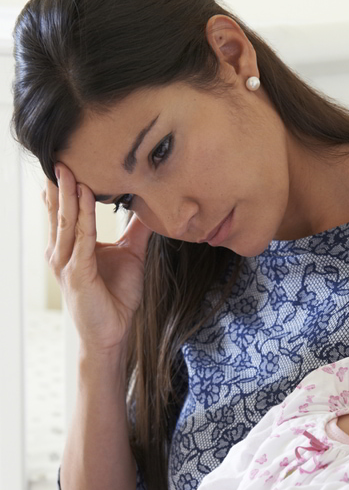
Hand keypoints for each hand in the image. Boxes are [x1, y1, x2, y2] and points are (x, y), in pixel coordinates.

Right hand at [44, 164, 151, 351]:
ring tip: (66, 169)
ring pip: (66, 221)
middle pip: (58, 211)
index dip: (62, 187)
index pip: (62, 211)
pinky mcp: (76, 274)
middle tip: (58, 155)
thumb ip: (136, 231)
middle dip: (58, 184)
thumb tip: (150, 207)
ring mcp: (65, 264)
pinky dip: (83, 217)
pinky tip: (84, 198)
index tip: (64, 162)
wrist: (112, 333)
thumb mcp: (130, 255)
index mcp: (69, 247)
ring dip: (67, 195)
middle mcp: (61, 253)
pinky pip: (81, 239)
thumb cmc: (115, 298)